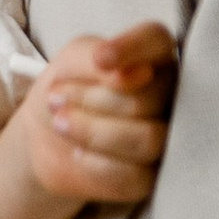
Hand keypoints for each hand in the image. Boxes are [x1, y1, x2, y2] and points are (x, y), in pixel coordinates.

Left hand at [0, 20, 178, 218]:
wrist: (46, 136)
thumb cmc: (67, 88)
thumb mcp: (68, 61)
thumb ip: (92, 56)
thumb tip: (132, 74)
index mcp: (154, 57)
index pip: (158, 41)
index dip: (132, 48)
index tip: (100, 59)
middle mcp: (172, 95)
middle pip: (149, 99)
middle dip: (92, 99)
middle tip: (56, 99)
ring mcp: (168, 138)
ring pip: (147, 139)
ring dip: (92, 131)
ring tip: (60, 122)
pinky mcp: (153, 177)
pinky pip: (134, 175)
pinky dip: (95, 162)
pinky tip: (77, 152)